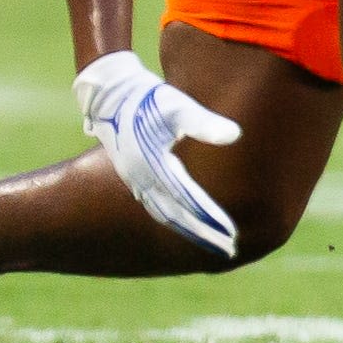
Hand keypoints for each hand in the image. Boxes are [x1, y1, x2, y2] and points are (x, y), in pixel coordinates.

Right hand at [73, 49, 241, 257]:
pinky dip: (171, 217)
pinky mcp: (131, 174)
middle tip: (229, 249)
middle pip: (179, 216)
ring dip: (187, 228)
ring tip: (208, 241)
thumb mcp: (176, 107)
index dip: (212, 220)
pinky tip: (178, 220)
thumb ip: (204, 123)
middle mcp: (145, 180)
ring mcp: (135, 179)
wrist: (107, 94)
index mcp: (157, 167)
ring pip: (164, 214)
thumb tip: (235, 135)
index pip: (191, 202)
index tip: (232, 235)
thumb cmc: (145, 97)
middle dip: (204, 233)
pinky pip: (154, 205)